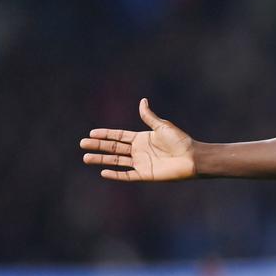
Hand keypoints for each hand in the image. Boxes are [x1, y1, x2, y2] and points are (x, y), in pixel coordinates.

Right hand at [80, 99, 195, 180]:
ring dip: (101, 159)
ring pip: (116, 161)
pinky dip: (116, 175)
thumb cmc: (180, 141)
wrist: (192, 157)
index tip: (91, 133)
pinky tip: (103, 172)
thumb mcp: (162, 126)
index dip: (105, 134)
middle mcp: (139, 150)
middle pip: (114, 148)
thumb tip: (142, 101)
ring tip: (86, 158)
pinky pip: (127, 175)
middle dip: (98, 146)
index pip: (119, 136)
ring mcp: (141, 163)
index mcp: (142, 138)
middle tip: (82, 144)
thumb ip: (149, 116)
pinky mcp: (145, 174)